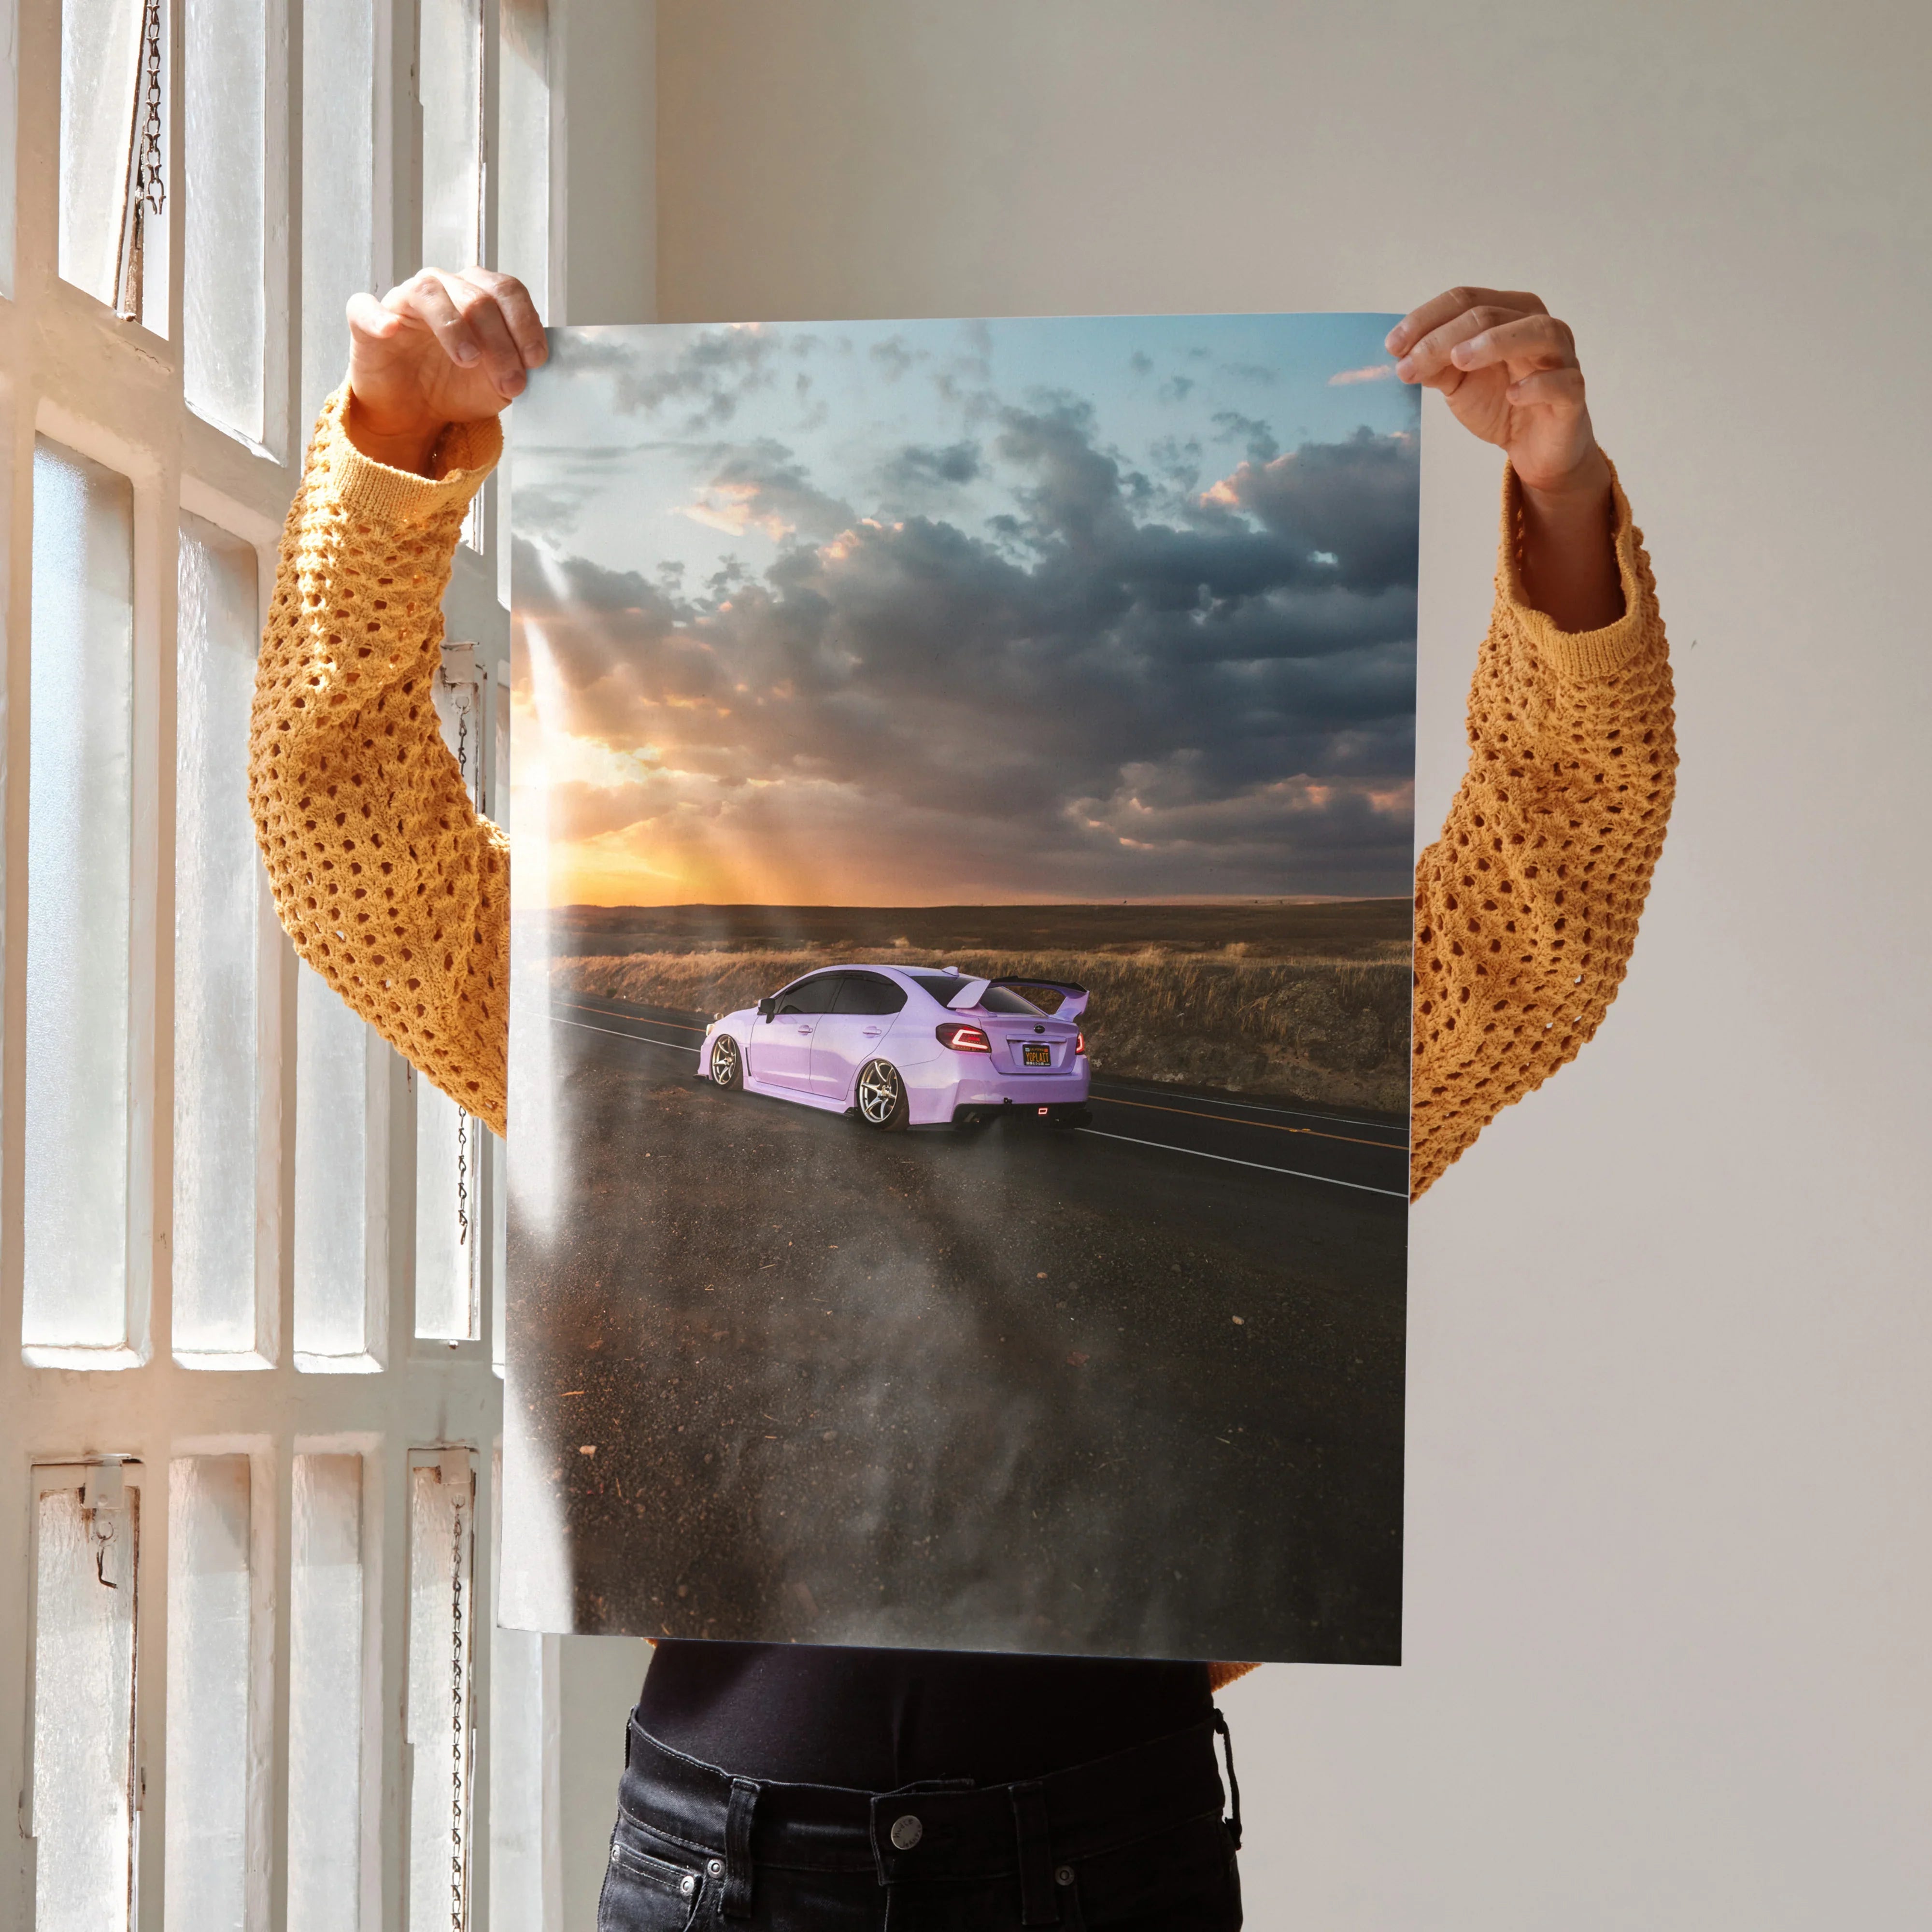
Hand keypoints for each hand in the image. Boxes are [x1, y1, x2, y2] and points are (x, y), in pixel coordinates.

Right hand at [343, 268, 546, 474]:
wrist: (414, 412)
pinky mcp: (366, 320)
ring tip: (469, 360)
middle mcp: (443, 288)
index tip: (535, 361)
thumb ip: (516, 367)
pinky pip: (366, 308)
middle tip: (510, 381)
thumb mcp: (497, 384)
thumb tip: (532, 363)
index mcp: (478, 295)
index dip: (525, 323)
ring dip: (454, 327)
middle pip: (477, 297)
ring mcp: (404, 300)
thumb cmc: (456, 387)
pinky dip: (379, 317)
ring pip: (430, 293)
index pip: (507, 291)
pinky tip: (391, 330)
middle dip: (500, 343)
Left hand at [1389, 287, 1621, 629]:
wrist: (1534, 448)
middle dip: (1444, 337)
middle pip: (1491, 314)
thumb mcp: (1458, 382)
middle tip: (1410, 363)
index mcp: (1508, 313)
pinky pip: (1562, 381)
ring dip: (1494, 342)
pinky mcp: (1573, 393)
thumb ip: (1435, 364)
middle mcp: (1538, 326)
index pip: (1466, 300)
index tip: (1392, 346)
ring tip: (1459, 360)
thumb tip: (1403, 354)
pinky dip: (1537, 384)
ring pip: (1536, 332)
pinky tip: (1512, 394)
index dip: (1426, 319)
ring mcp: (1561, 357)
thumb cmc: (1500, 403)